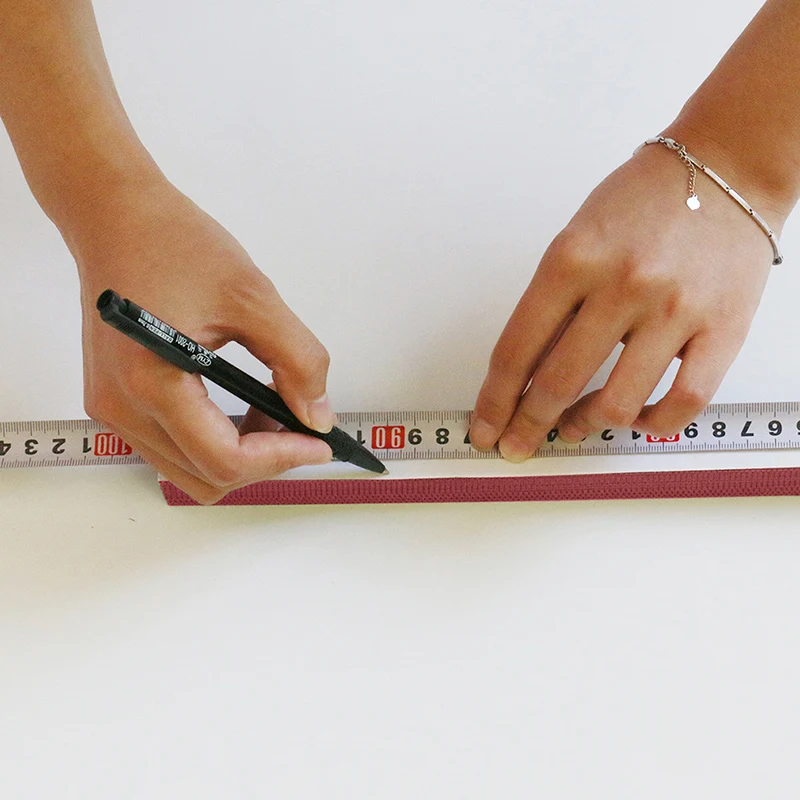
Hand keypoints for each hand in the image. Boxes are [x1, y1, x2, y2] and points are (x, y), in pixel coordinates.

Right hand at [71, 176, 334, 503]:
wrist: (115, 215)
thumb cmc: (174, 244)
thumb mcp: (253, 297)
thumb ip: (296, 360)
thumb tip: (317, 416)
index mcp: (152, 383)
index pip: (225, 459)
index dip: (282, 458)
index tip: (320, 443)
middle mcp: (122, 407)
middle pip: (206, 477)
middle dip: (263, 461)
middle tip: (300, 424)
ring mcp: (112, 407)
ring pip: (188, 469)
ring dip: (239, 453)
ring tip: (272, 407)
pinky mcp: (114, 399)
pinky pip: (171, 446)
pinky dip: (212, 440)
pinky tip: (241, 403)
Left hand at [469, 128, 788, 460]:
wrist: (728, 166)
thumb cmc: (644, 201)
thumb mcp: (577, 237)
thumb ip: (553, 304)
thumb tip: (525, 373)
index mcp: (572, 259)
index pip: (516, 350)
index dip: (494, 401)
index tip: (485, 428)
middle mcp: (621, 285)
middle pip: (557, 382)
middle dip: (527, 426)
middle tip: (516, 446)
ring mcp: (674, 309)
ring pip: (617, 402)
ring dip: (585, 425)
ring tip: (574, 427)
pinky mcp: (723, 328)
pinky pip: (684, 402)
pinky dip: (653, 424)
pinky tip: (636, 419)